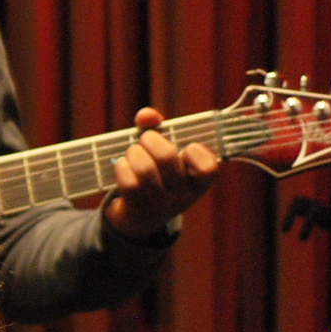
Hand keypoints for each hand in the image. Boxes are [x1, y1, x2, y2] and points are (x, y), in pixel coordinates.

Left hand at [103, 106, 220, 240]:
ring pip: (145, 169)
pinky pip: (129, 183)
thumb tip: (146, 115)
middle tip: (145, 139)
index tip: (186, 147)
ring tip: (133, 152)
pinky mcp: (138, 210)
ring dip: (133, 152)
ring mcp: (161, 205)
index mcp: (199, 182)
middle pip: (166, 157)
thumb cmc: (158, 175)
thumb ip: (158, 128)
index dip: (196, 151)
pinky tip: (123, 166)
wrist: (141, 216)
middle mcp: (183, 196)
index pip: (208, 168)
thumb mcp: (165, 155)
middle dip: (150, 139)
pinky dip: (122, 168)